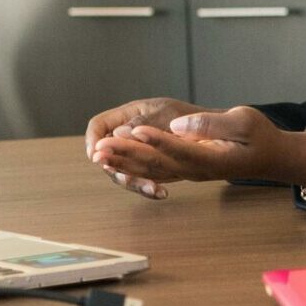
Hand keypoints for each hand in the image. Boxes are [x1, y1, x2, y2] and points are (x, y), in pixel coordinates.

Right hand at [84, 98, 199, 198]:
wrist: (211, 129)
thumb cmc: (187, 115)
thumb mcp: (166, 112)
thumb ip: (144, 121)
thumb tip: (119, 134)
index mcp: (127, 115)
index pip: (98, 125)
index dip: (94, 140)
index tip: (97, 155)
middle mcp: (127, 136)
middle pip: (106, 153)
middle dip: (112, 167)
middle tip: (123, 177)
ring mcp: (136, 154)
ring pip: (122, 171)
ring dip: (133, 182)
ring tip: (150, 188)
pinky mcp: (148, 169)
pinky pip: (140, 180)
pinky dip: (148, 188)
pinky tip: (161, 193)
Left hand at [90, 106, 305, 194]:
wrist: (269, 157)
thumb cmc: (259, 136)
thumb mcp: (245, 121)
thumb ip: (212, 123)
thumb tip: (179, 125)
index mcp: (212, 158)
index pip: (180, 149)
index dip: (157, 140)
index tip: (135, 130)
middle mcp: (196, 170)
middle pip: (158, 164)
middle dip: (128, 155)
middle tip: (101, 147)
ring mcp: (188, 173)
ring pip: (151, 170)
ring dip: (124, 163)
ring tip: (98, 155)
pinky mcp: (183, 170)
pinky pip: (153, 172)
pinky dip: (132, 168)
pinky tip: (112, 164)